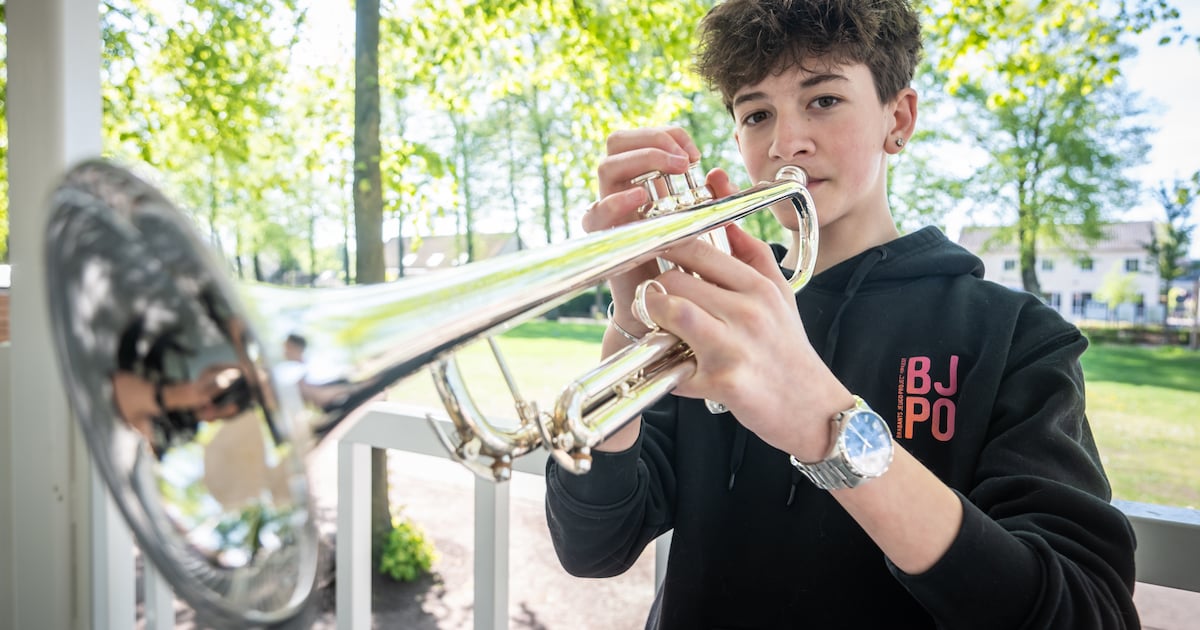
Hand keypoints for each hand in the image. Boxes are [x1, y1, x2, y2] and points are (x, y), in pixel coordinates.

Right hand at [586, 127, 738, 338]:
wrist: (664, 309)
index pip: (642, 139)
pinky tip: (641, 200)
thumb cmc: (685, 265)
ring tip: (675, 171)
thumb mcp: (707, 224)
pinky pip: (597, 212)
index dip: (668, 135)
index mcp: (641, 181)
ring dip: (643, 160)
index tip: (695, 153)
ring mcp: (609, 213)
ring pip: (607, 167)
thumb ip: (714, 197)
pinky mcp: (604, 239)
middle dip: (652, 139)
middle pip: (617, 142)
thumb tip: (718, 172)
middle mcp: (620, 192)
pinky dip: (617, 201)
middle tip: (684, 159)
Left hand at [640, 223, 853, 460]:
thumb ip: (755, 256)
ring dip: (655, 320)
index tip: (649, 252)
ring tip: (657, 328)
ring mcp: (736, 347)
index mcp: (759, 287)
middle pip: (677, 280)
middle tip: (649, 299)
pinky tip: (677, 371)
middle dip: (654, 289)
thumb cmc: (788, 349)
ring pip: (675, 314)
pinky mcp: (726, 383)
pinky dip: (670, 371)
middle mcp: (749, 312)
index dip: (664, 246)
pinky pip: (679, 370)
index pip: (699, 249)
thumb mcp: (780, 295)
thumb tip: (728, 223)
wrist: (814, 406)